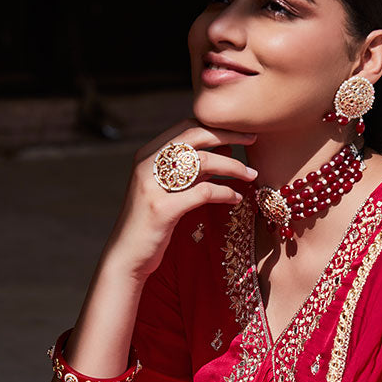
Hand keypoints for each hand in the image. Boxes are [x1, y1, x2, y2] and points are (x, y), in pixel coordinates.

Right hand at [103, 117, 257, 281]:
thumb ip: (192, 170)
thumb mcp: (170, 189)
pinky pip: (203, 192)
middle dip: (229, 134)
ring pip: (202, 162)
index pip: (187, 127)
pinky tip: (236, 198)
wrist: (127, 256)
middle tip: (253, 138)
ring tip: (251, 174)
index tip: (242, 130)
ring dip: (233, 165)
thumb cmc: (152, 223)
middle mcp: (147, 164)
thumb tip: (225, 147)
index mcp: (148, 154)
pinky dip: (224, 192)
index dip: (216, 126)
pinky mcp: (162, 209)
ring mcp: (153, 186)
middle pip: (195, 136)